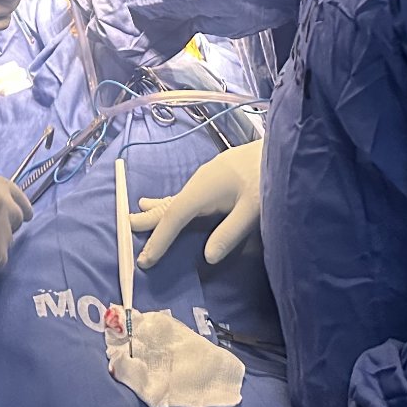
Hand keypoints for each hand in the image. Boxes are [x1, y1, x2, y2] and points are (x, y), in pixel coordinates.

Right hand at [130, 141, 262, 269]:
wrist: (281, 146)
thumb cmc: (268, 177)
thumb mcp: (254, 209)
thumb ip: (230, 232)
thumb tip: (206, 257)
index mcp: (204, 189)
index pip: (174, 217)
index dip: (159, 239)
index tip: (144, 260)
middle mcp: (199, 181)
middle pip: (169, 203)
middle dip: (148, 217)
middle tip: (125, 227)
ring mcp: (206, 177)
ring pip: (176, 197)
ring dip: (158, 208)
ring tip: (138, 212)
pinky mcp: (215, 176)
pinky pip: (186, 194)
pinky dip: (172, 202)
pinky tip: (172, 202)